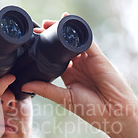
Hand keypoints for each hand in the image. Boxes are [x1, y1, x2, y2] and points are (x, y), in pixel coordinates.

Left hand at [24, 16, 137, 135]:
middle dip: (52, 35)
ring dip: (63, 30)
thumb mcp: (64, 98)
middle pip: (64, 45)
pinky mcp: (98, 56)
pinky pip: (87, 40)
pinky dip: (78, 32)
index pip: (55, 56)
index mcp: (70, 74)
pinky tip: (68, 25)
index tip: (32, 41)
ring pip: (74, 40)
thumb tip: (24, 85)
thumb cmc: (92, 110)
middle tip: (37, 28)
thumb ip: (45, 89)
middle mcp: (78, 65)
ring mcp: (88, 59)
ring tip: (49, 23)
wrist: (113, 114)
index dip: (45, 48)